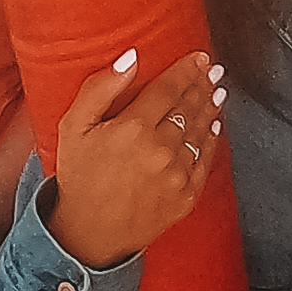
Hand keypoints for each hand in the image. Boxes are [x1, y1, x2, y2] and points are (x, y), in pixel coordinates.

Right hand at [36, 45, 224, 267]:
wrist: (90, 233)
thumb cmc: (79, 176)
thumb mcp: (74, 126)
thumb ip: (101, 88)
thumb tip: (131, 58)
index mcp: (133, 129)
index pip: (169, 89)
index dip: (188, 70)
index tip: (201, 58)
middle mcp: (160, 150)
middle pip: (189, 108)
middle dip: (204, 85)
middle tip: (215, 70)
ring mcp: (177, 175)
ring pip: (201, 131)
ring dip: (211, 108)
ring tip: (217, 91)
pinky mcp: (187, 197)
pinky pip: (205, 161)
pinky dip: (211, 140)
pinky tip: (215, 125)